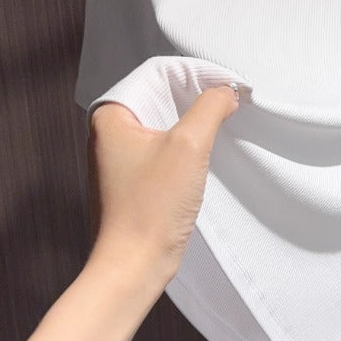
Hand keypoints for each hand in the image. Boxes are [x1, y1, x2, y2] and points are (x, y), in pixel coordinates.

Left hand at [87, 84, 238, 279]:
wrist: (134, 267)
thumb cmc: (149, 211)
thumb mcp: (189, 145)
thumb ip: (210, 107)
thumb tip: (226, 91)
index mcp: (111, 115)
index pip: (159, 72)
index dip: (197, 73)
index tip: (229, 84)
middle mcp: (110, 131)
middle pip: (161, 92)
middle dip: (198, 92)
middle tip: (231, 97)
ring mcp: (121, 156)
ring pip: (164, 118)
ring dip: (195, 116)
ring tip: (224, 117)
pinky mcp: (135, 177)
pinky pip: (164, 143)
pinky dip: (188, 139)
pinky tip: (207, 147)